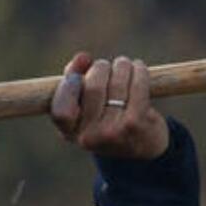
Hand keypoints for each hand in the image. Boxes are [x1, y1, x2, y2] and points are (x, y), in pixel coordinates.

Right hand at [50, 52, 168, 158]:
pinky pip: (137, 86)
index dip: (68, 88)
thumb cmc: (108, 120)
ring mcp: (115, 132)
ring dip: (121, 66)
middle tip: (107, 66)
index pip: (61, 111)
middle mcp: (91, 137)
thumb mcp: (84, 106)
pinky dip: (138, 71)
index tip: (77, 76)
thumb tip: (83, 57)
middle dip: (100, 68)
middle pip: (92, 87)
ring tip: (124, 65)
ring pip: (116, 83)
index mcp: (71, 133)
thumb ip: (74, 79)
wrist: (144, 148)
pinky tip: (138, 68)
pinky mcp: (137, 124)